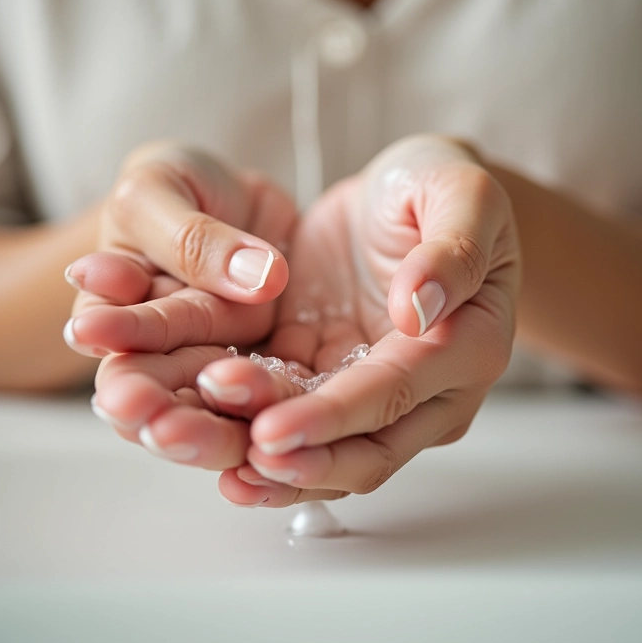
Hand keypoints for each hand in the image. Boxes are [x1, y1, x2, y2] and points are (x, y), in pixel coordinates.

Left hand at [71, 135, 519, 501]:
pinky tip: (190, 429)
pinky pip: (284, 409)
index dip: (334, 417)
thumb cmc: (440, 185)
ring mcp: (371, 386)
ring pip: (314, 444)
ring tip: (174, 436)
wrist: (404, 193)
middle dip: (279, 457)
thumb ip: (450, 253)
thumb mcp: (462, 195)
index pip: (396, 393)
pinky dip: (240, 425)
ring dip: (246, 451)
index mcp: (467, 346)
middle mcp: (425, 388)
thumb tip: (418, 311)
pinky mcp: (324, 371)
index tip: (272, 431)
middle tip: (201, 444)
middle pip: (355, 447)